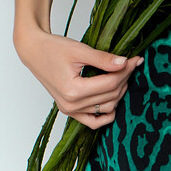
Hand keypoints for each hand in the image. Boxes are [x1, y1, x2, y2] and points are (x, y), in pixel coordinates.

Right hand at [14, 28, 142, 129]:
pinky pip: (93, 121)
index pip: (110, 83)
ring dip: (119, 93)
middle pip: (111, 95)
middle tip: (131, 63)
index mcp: (73, 90)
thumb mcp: (80, 50)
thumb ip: (102, 58)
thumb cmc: (53, 49)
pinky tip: (115, 101)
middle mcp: (71, 105)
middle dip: (124, 78)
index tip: (135, 59)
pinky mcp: (70, 111)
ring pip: (106, 108)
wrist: (35, 52)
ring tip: (122, 75)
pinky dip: (106, 115)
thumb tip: (125, 63)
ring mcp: (70, 110)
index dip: (126, 70)